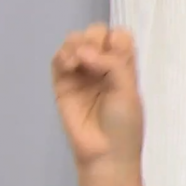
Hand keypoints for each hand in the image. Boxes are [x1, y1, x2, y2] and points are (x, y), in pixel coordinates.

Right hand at [51, 23, 143, 168]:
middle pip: (95, 33)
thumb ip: (112, 64)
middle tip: (92, 60)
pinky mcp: (62, 83)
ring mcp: (82, 73)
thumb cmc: (123, 123)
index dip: (114, 39)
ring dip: (75, 45)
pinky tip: (68, 65)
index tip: (114, 56)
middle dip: (93, 39)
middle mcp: (102, 66)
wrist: (104, 152)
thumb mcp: (128, 90)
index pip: (118, 35)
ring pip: (75, 41)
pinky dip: (62, 56)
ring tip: (77, 63)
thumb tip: (83, 50)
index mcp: (124, 66)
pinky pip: (58, 59)